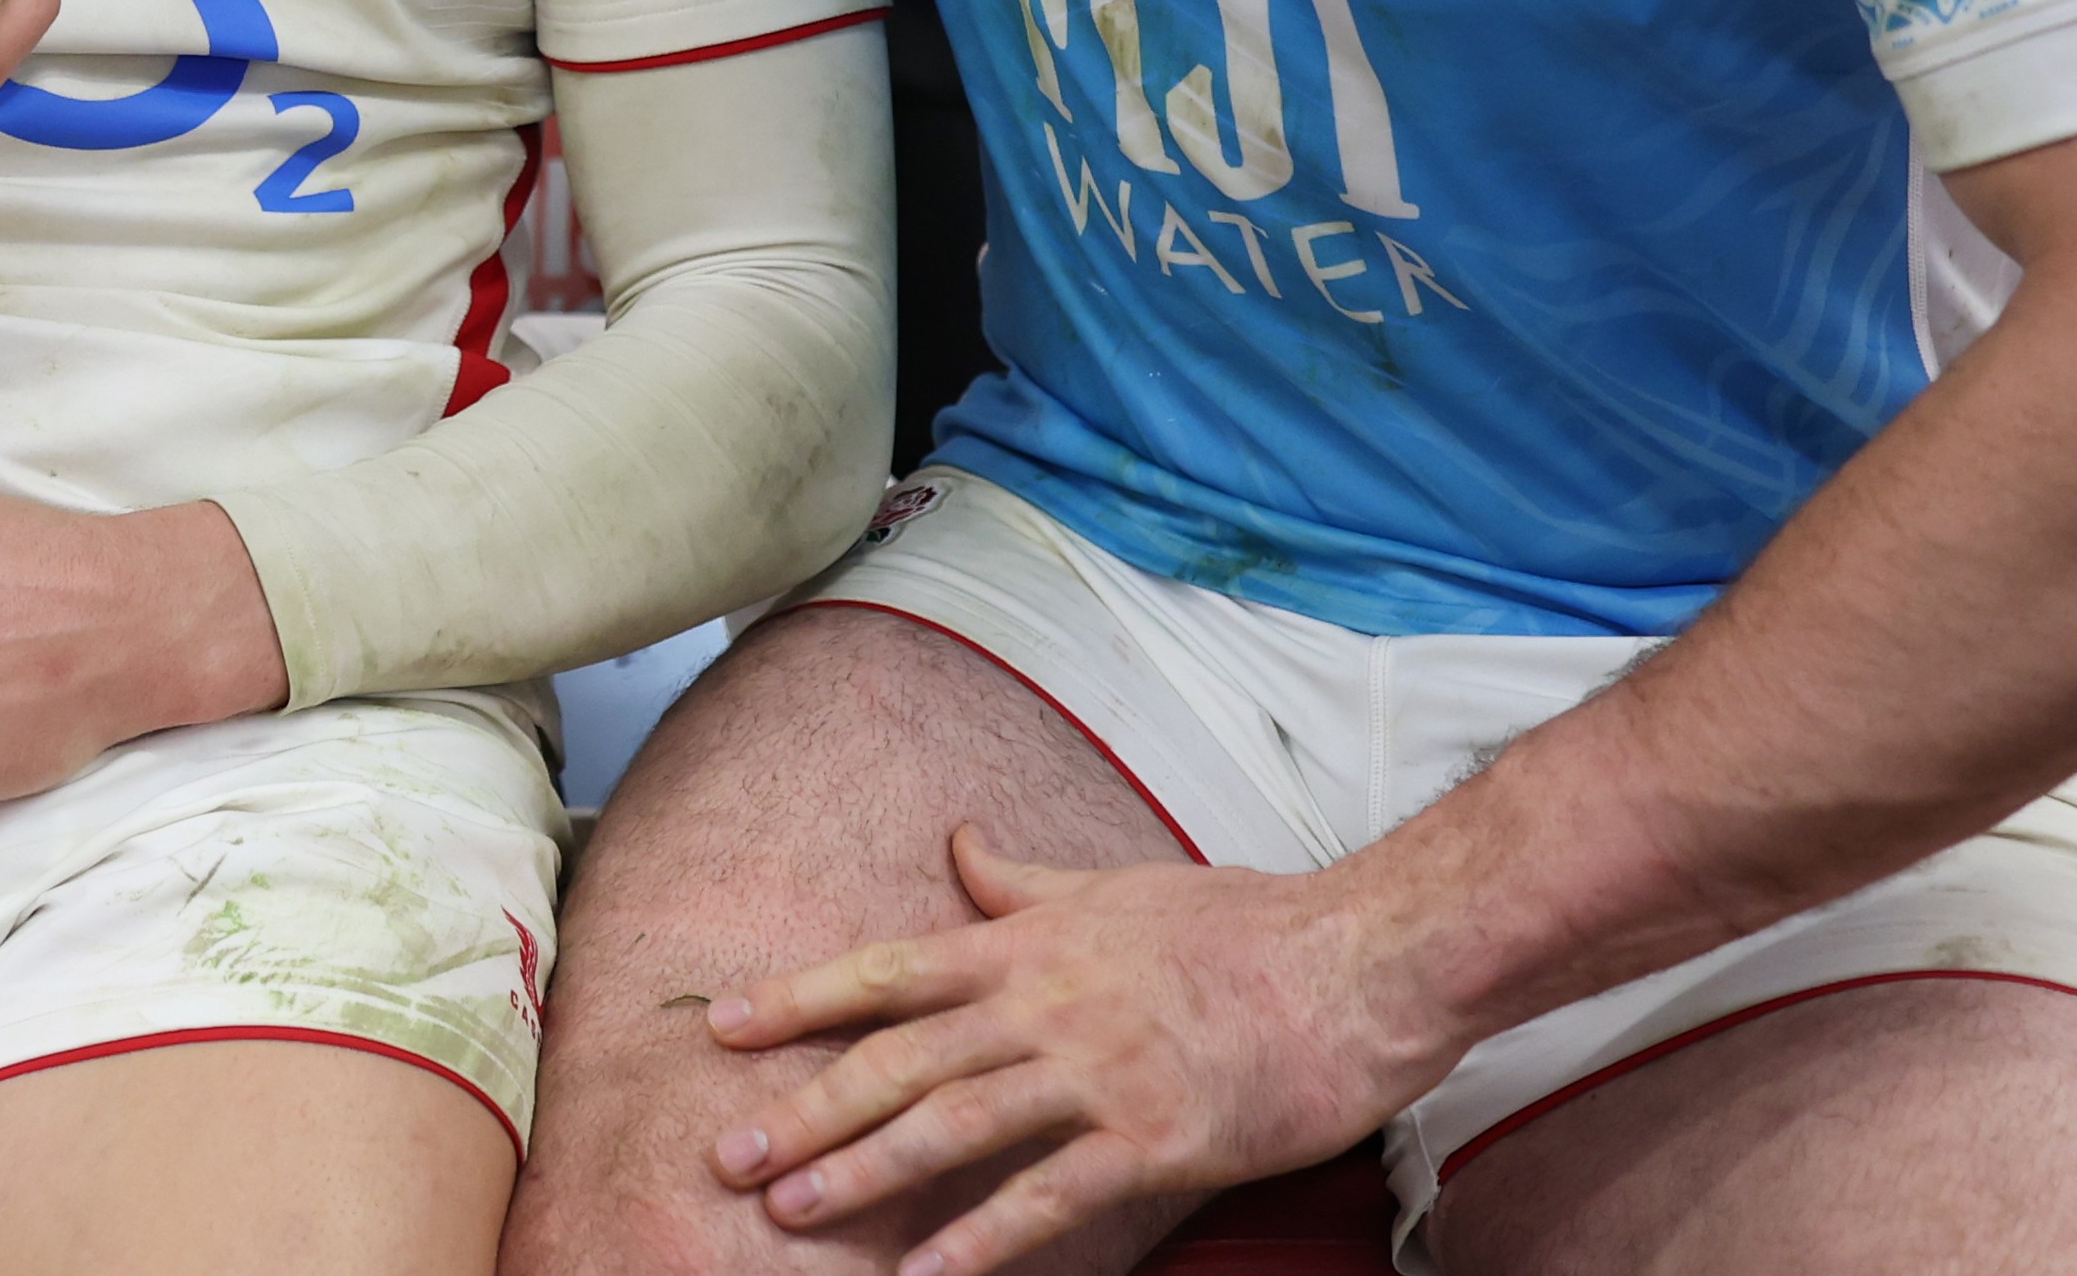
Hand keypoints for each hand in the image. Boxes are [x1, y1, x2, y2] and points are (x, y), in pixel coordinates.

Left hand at [704, 829, 1452, 1273]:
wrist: (1354, 962)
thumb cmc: (1239, 924)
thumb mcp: (1114, 883)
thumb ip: (1021, 881)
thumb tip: (954, 843)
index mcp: (1029, 944)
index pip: (887, 968)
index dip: (798, 998)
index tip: (722, 1027)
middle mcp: (1044, 1003)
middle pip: (900, 1057)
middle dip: (806, 1106)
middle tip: (728, 1152)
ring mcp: (1096, 1072)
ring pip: (954, 1125)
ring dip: (864, 1172)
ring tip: (792, 1211)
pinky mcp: (1152, 1139)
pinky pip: (1049, 1196)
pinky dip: (980, 1239)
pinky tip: (924, 1275)